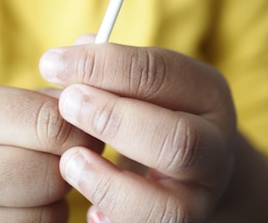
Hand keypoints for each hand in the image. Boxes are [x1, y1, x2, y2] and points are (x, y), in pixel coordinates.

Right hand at [0, 86, 102, 222]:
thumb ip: (37, 100)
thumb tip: (101, 79)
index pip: (50, 122)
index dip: (81, 126)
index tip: (84, 125)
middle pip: (52, 172)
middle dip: (69, 164)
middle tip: (62, 156)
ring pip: (48, 214)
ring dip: (54, 199)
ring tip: (32, 184)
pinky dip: (38, 222)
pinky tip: (19, 208)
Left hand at [39, 40, 267, 222]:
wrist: (191, 167)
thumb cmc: (152, 110)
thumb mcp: (141, 81)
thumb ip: (109, 68)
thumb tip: (66, 61)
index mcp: (207, 94)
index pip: (159, 72)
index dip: (103, 65)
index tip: (52, 63)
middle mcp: (215, 147)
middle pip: (177, 140)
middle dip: (114, 120)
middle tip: (67, 104)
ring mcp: (201, 196)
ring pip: (168, 207)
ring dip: (109, 184)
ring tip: (68, 162)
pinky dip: (114, 221)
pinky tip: (87, 211)